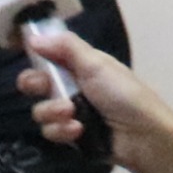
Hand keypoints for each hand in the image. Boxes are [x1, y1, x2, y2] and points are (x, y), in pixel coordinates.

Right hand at [24, 27, 150, 161]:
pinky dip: (62, 131)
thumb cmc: (123, 94)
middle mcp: (70, 86)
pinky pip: (51, 132)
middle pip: (34, 84)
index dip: (35, 57)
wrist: (143, 135)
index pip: (46, 56)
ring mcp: (68, 112)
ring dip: (53, 112)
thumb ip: (65, 47)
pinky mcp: (69, 136)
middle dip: (35, 86)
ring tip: (73, 115)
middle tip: (45, 87)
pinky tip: (78, 131)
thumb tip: (32, 37)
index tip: (29, 57)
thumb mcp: (97, 64)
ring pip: (40, 111)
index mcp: (78, 65)